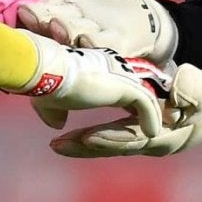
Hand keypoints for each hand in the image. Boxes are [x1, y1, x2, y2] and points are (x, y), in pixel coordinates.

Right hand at [10, 30, 165, 136]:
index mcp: (98, 69)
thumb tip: (58, 125)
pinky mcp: (126, 87)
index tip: (134, 116)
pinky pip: (146, 106)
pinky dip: (150, 119)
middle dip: (148, 108)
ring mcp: (121, 77)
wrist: (46, 72)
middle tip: (157, 124)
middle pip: (138, 92)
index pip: (121, 87)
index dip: (129, 102)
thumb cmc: (44, 83)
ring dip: (151, 116)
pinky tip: (152, 133)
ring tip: (158, 132)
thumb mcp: (50, 100)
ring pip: (144, 100)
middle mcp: (113, 69)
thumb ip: (56, 111)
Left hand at [49, 65, 201, 157]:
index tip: (83, 137)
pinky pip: (117, 139)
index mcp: (167, 131)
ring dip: (85, 146)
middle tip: (57, 145)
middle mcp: (155, 142)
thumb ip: (192, 90)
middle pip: (115, 146)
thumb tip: (176, 97)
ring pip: (113, 145)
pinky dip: (95, 139)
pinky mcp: (145, 135)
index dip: (106, 137)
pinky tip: (73, 137)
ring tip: (57, 144)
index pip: (131, 136)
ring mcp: (150, 141)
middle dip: (86, 147)